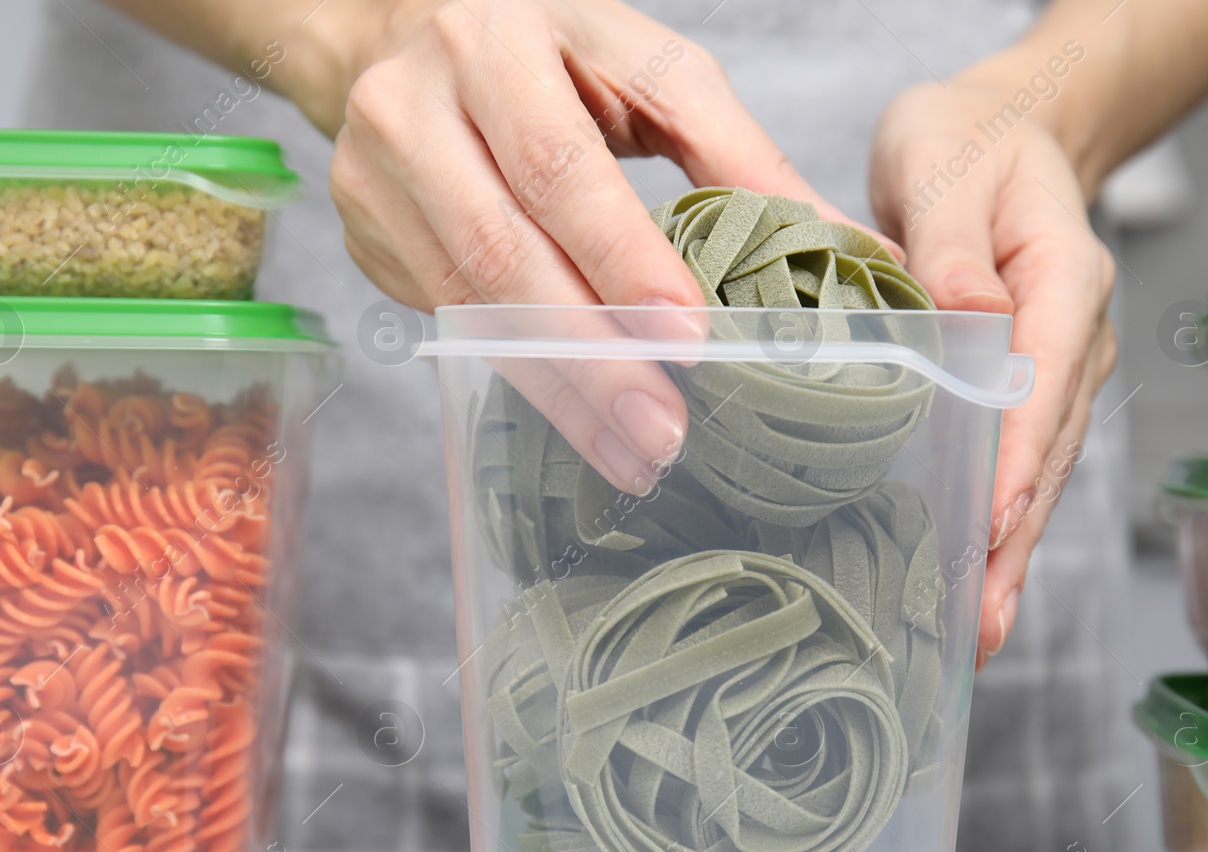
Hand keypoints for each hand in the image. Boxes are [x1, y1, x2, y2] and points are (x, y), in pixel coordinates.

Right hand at [328, 0, 880, 493]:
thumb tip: (842, 243)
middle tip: (662, 433)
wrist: (396, 28)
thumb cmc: (547, 47)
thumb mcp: (642, 65)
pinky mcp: (365, 234)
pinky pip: (448, 321)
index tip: (687, 334)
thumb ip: (734, 151)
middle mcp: (415, 107)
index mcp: (495, 43)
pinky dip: (519, 374)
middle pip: (502, 250)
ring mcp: (374, 178)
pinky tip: (576, 418)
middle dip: (590, 353)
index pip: (557, 163)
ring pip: (467, 304)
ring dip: (555, 389)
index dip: (621, 255)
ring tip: (631, 453)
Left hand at [870, 80, 1118, 669]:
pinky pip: (1013, 467)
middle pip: (1048, 450)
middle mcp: (1071, 337)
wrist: (997, 136)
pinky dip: (995, 528)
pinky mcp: (1024, 392)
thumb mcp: (946, 163)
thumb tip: (965, 314)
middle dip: (1014, 538)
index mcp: (1062, 279)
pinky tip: (973, 590)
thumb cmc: (966, 145)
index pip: (1043, 381)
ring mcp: (1055, 372)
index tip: (988, 520)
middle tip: (979, 619)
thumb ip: (949, 242)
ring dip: (1008, 553)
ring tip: (976, 632)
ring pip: (1036, 473)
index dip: (1016, 456)